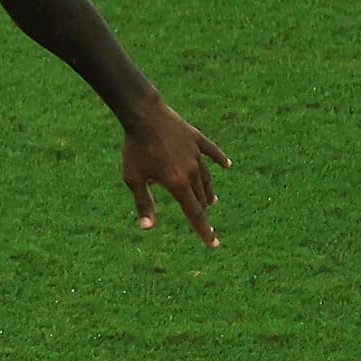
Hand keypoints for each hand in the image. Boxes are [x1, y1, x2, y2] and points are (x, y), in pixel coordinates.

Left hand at [120, 103, 230, 248]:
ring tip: (211, 200)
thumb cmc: (135, 149)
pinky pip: (211, 151)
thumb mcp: (133, 179)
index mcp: (177, 184)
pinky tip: (226, 164)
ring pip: (206, 177)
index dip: (203, 230)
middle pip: (200, 197)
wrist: (144, 116)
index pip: (194, 213)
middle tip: (204, 221)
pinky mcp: (196, 139)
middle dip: (202, 211)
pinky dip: (219, 158)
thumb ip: (143, 203)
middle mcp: (191, 171)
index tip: (213, 243)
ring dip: (207, 191)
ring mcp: (196, 154)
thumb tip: (147, 227)